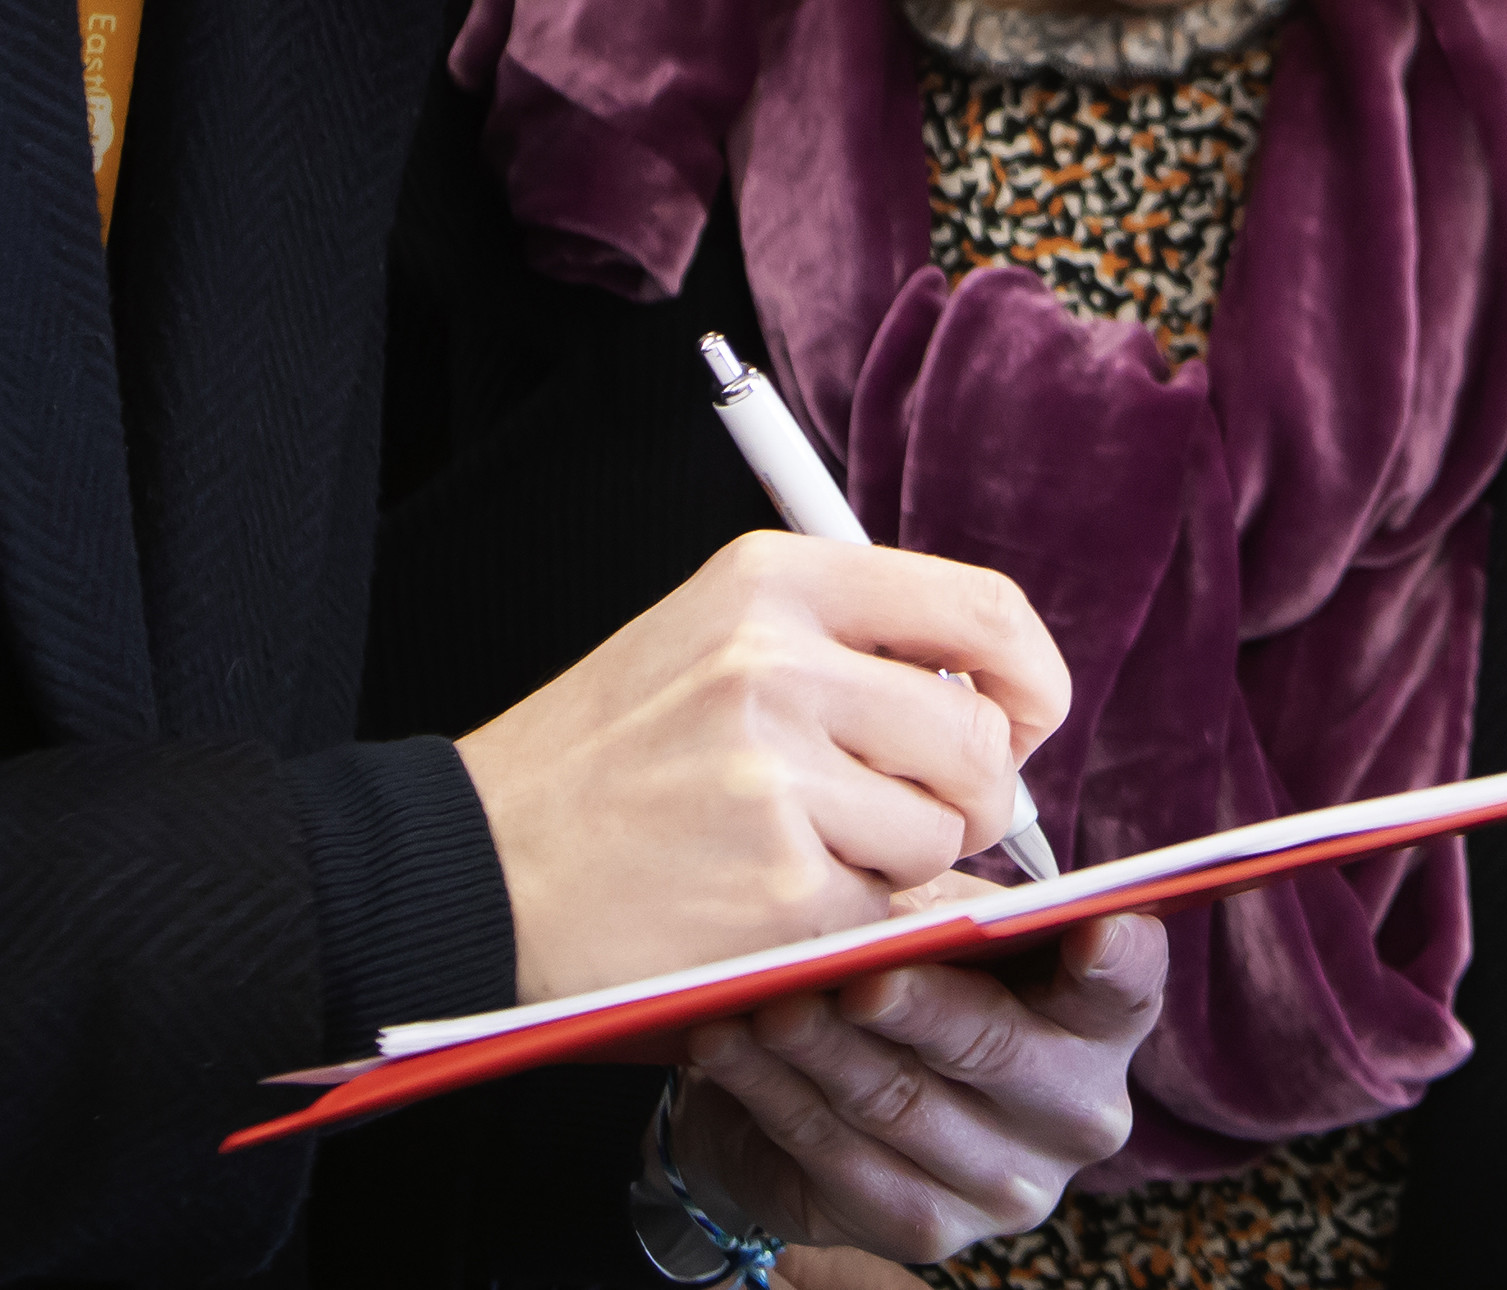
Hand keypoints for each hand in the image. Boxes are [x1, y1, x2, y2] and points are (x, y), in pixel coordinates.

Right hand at [458, 531, 1067, 1000]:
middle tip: (907, 816)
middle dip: (974, 797)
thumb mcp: (710, 641)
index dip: (1030, 677)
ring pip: (945, 832)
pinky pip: (892, 913)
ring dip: (904, 866)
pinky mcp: (778, 886)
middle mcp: (775, 660)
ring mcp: (776, 774)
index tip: (1023, 718)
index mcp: (770, 580)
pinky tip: (772, 903)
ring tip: (805, 855)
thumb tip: (998, 704)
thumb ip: (845, 647)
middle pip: (981, 737)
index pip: (980, 608)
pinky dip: (855, 926)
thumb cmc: (602, 761)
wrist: (476, 862)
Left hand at [681, 914, 1164, 1266]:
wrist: (826, 1077)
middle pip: (1000, 1050)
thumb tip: (906, 904)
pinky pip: (839, 1156)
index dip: (1116, 961)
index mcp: (1099, 1019)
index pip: (1126, 986)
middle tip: (858, 977)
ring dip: (823, 1049)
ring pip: (902, 1104)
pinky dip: (776, 1093)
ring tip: (762, 1002)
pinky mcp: (929, 1229)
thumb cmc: (904, 973)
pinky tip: (727, 1044)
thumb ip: (945, 910)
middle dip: (921, 1010)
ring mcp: (1010, 1183)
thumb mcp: (932, 921)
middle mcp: (1078, 1112)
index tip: (1093, 932)